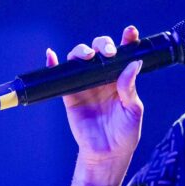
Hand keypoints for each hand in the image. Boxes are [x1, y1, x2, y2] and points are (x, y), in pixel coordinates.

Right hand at [46, 25, 143, 162]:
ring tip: (87, 56)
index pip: (125, 54)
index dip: (127, 40)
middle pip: (99, 51)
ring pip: (80, 59)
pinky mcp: (70, 94)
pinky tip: (51, 55)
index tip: (130, 32)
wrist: (107, 153)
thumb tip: (133, 64)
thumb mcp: (133, 110)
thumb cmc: (125, 132)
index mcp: (122, 78)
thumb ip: (129, 88)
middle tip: (106, 53)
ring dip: (81, 51)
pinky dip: (53, 63)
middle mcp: (103, 76)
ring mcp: (86, 84)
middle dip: (102, 44)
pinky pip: (60, 76)